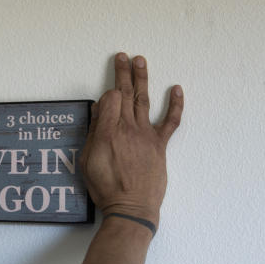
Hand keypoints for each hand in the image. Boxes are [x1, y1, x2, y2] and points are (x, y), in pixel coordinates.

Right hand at [80, 53, 183, 229]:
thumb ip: (93, 134)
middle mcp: (128, 128)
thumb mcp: (88, 161)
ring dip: (142, 78)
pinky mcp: (159, 144)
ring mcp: (146, 135)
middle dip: (123, 73)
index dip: (107, 95)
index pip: (109, 99)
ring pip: (143, 100)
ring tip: (140, 61)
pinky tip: (176, 89)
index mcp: (107, 132)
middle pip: (125, 93)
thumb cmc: (107, 189)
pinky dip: (175, 104)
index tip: (105, 100)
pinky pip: (170, 121)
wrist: (132, 207)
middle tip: (122, 56)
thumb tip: (98, 113)